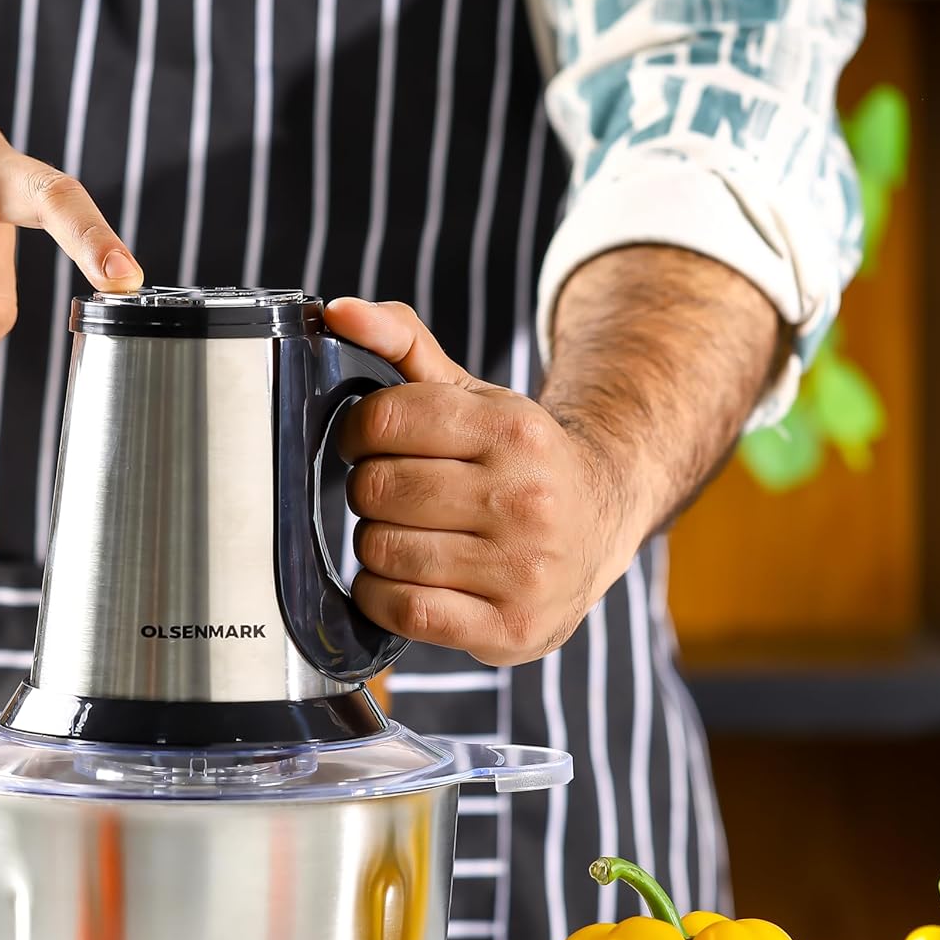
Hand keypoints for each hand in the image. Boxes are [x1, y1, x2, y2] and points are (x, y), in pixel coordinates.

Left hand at [327, 298, 643, 665]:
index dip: (359, 434)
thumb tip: (338, 312)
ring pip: (384, 552)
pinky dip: (381, 597)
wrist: (600, 524)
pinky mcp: (509, 627)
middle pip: (380, 491)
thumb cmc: (517, 462)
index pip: (387, 420)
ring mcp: (522, 570)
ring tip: (404, 537)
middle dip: (368, 493)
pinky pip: (403, 611)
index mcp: (515, 432)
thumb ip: (403, 346)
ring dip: (373, 547)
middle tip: (390, 497)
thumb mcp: (474, 395)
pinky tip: (400, 582)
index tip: (369, 444)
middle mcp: (526, 500)